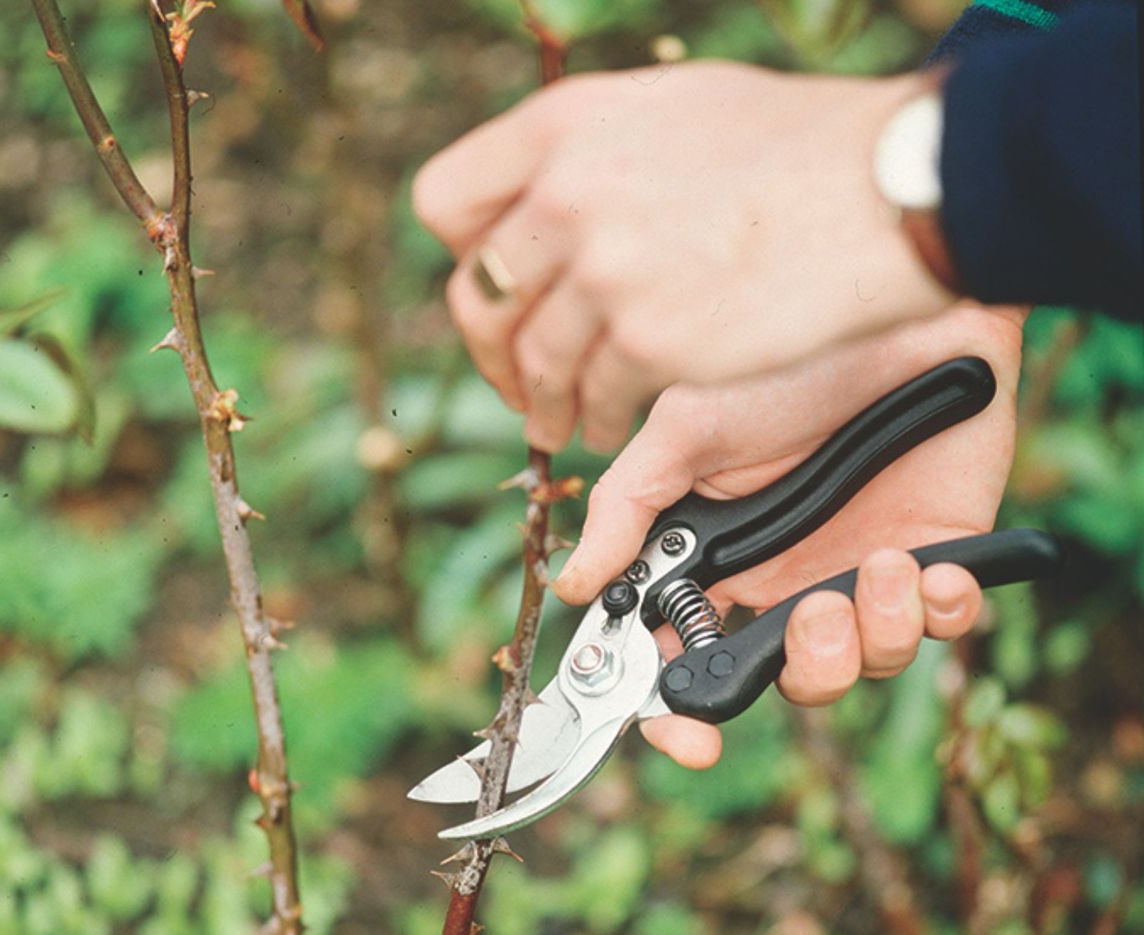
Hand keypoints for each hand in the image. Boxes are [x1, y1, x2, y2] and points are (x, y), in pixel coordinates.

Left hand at [413, 62, 952, 453]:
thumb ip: (593, 155)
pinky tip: (612, 429)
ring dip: (543, 405)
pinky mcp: (648, 339)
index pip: (446, 204)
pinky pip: (593, 401)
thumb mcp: (671, 110)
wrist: (884, 189)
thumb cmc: (795, 148)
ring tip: (562, 424)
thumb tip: (546, 199)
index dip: (463, 256)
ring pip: (531, 365)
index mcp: (563, 128)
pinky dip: (597, 424)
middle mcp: (567, 195)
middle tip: (519, 383)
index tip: (497, 290)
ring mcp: (606, 270)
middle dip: (493, 353)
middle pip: (476, 298)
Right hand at [551, 304, 1023, 767]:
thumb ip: (628, 509)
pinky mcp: (942, 558)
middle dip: (804, 670)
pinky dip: (941, 609)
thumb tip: (570, 587)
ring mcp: (865, 574)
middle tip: (814, 616)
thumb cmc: (783, 359)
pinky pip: (945, 627)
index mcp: (723, 563)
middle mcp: (790, 580)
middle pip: (787, 680)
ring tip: (885, 564)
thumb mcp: (686, 429)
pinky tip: (934, 563)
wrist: (900, 304)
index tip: (690, 742)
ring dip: (875, 633)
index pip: (688, 659)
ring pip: (867, 663)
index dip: (680, 713)